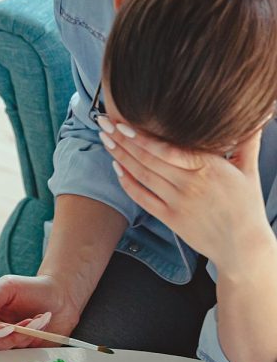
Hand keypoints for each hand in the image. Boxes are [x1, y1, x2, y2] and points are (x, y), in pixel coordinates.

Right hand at [0, 274, 82, 350]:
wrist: (62, 297)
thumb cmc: (31, 289)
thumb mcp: (8, 286)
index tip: (6, 326)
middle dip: (11, 337)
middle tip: (28, 322)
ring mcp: (9, 345)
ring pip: (8, 353)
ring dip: (26, 336)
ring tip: (39, 319)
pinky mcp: (26, 353)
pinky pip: (25, 357)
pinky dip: (35, 341)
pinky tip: (42, 325)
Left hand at [100, 121, 270, 269]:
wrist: (242, 246)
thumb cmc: (246, 206)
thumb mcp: (249, 171)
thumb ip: (247, 142)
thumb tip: (258, 115)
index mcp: (210, 168)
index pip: (170, 149)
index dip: (144, 137)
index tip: (124, 123)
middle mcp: (190, 184)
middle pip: (149, 159)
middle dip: (123, 140)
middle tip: (103, 124)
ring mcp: (177, 202)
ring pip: (143, 175)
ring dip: (121, 157)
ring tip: (105, 140)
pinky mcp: (169, 218)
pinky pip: (142, 198)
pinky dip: (127, 183)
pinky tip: (116, 168)